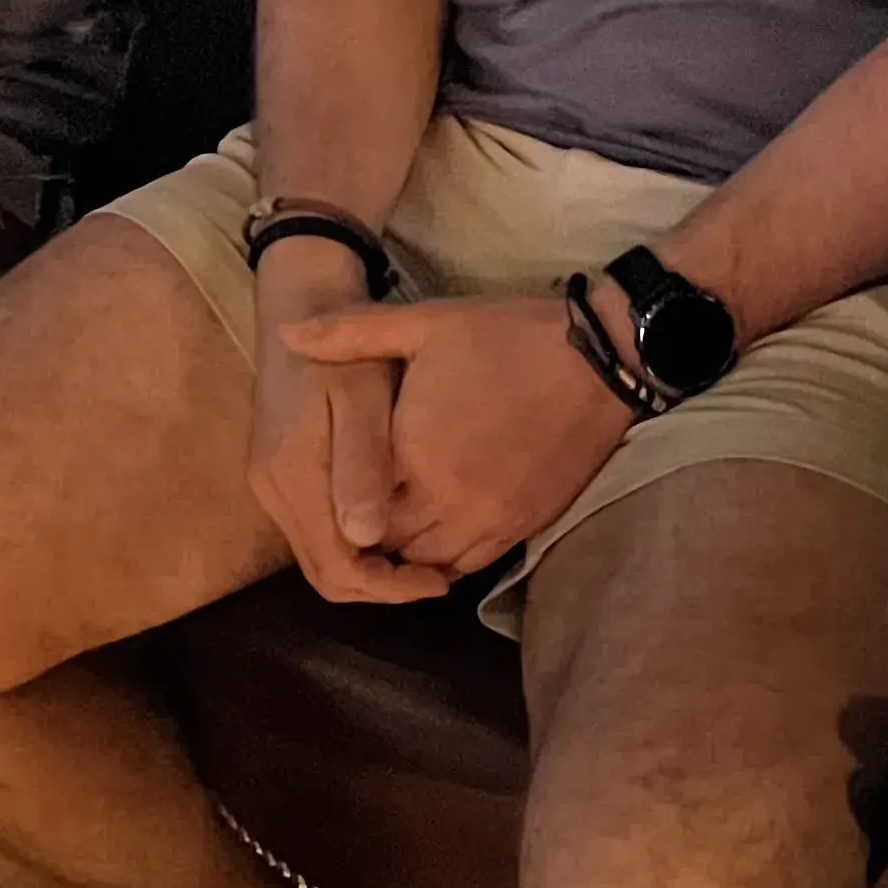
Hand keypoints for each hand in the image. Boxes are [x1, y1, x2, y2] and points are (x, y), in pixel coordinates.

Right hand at [244, 248, 452, 605]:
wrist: (303, 304)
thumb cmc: (346, 351)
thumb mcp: (362, 401)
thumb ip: (362, 467)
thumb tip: (368, 539)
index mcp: (291, 475)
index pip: (336, 567)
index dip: (388, 587)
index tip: (439, 581)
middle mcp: (271, 489)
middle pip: (324, 571)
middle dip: (380, 587)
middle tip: (437, 578)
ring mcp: (269, 482)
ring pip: (319, 554)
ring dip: (368, 568)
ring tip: (422, 559)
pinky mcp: (278, 473)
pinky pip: (316, 530)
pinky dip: (354, 543)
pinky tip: (393, 529)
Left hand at [277, 291, 634, 581]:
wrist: (599, 357)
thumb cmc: (507, 336)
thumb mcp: (426, 323)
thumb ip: (351, 333)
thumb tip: (288, 334)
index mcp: (415, 451)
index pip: (355, 509)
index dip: (339, 504)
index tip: (331, 487)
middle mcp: (448, 498)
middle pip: (388, 546)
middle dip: (370, 533)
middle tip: (359, 509)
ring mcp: (490, 518)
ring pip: (428, 563)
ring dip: (408, 549)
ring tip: (396, 520)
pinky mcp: (524, 527)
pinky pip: (472, 565)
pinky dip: (448, 557)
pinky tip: (439, 531)